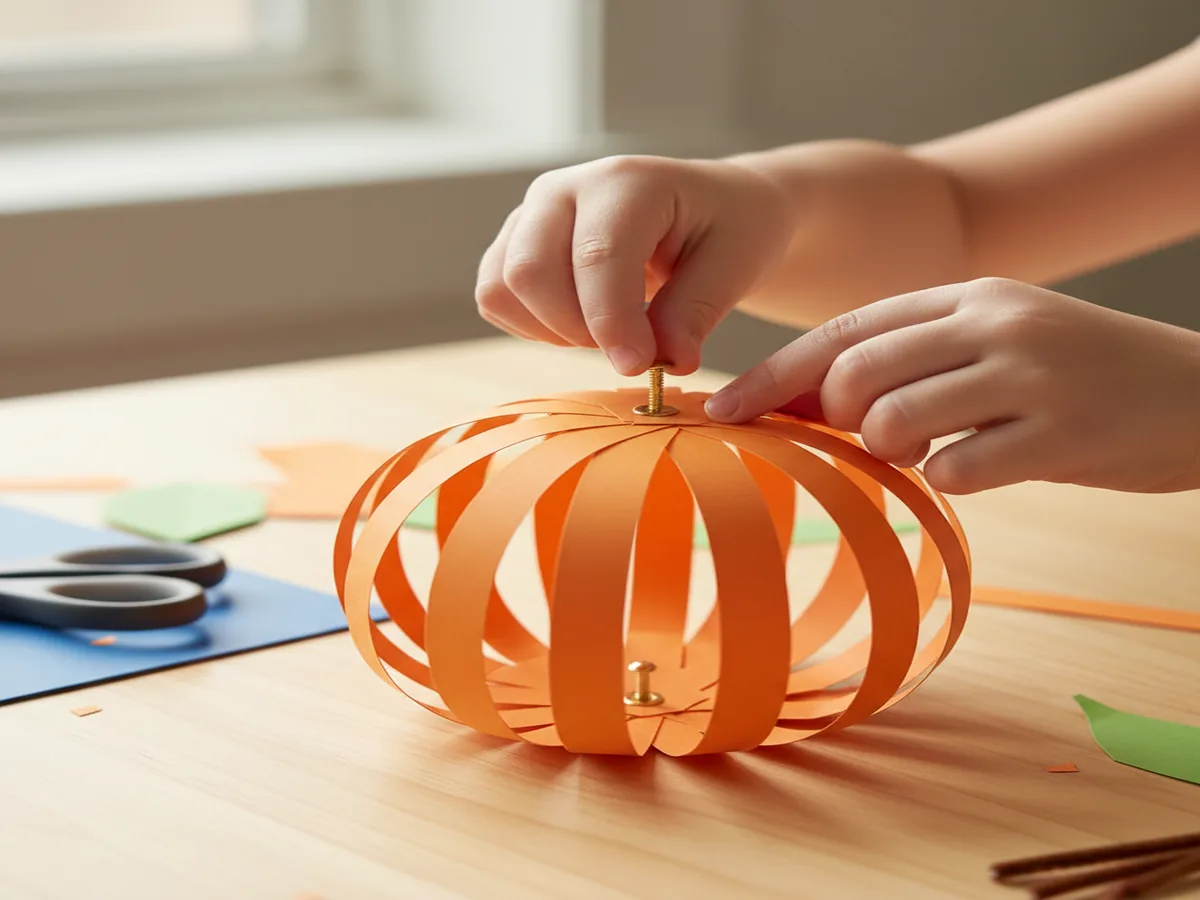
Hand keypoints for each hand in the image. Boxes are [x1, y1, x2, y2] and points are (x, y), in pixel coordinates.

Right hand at [474, 155, 793, 375]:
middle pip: (529, 272)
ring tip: (608, 332)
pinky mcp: (514, 243)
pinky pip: (495, 299)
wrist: (709, 209)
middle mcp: (564, 188)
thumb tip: (668, 361)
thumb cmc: (726, 230)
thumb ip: (697, 311)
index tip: (641, 367)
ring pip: (502, 288)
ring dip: (552, 331)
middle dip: (578, 330)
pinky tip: (582, 324)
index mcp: (626, 181)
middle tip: (632, 347)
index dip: (612, 323)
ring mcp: (530, 214)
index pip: (596, 257)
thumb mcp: (734, 265)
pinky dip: (534, 328)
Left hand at [704, 278, 1199, 493]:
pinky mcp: (1059, 433)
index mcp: (967, 293)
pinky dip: (952, 480)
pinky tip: (988, 466)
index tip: (721, 409)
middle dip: (835, 421)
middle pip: (852, 376)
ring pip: (891, 423)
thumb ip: (912, 359)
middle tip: (871, 436)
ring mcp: (1027, 374)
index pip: (843, 331)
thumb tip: (806, 403)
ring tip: (939, 448)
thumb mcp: (996, 341)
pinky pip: (955, 471)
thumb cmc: (1079, 377)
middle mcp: (991, 321)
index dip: (773, 374)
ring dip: (893, 452)